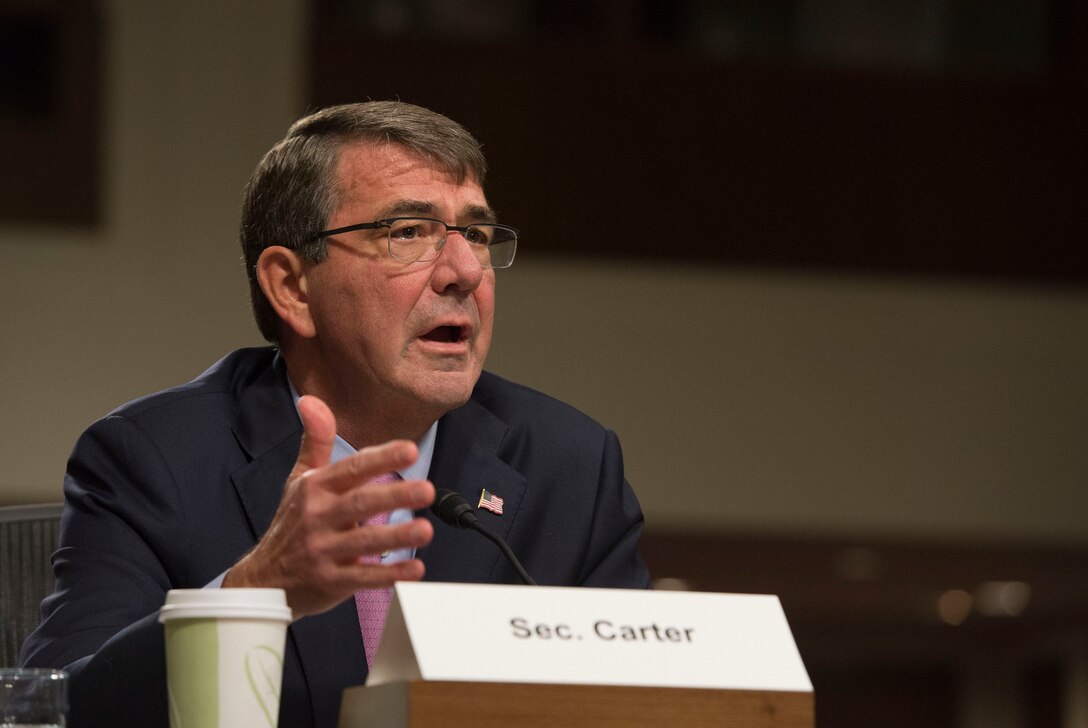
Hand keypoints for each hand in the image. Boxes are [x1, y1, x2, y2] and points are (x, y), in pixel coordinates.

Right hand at [222, 395, 434, 616]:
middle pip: (360, 503)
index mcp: (316, 488)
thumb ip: (316, 440)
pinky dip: (390, 575)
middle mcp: (318, 517)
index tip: (410, 450)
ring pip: (363, 542)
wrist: (263, 581)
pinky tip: (415, 568)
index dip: (381, 458)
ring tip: (425, 530)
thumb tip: (310, 400)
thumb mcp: (300, 479)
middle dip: (394, 496)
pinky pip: (363, 578)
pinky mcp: (331, 581)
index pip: (351, 469)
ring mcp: (323, 550)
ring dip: (396, 536)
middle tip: (426, 490)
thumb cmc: (291, 523)